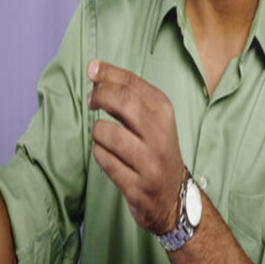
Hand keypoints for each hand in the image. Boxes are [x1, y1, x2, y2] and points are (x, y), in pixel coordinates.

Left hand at [87, 61, 186, 235]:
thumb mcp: (154, 119)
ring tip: (103, 135)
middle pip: (122, 101)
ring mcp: (149, 162)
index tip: (92, 69)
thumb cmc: (156, 149)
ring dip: (98, 132)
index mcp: (165, 112)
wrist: (173, 195)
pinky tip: (108, 154)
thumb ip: (129, 95)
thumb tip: (95, 69)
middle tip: (91, 100)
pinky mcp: (137, 185)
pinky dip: (100, 154)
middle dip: (99, 96)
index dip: (107, 73)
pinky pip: (104, 161)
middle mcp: (160, 134)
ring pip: (107, 133)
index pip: (132, 83)